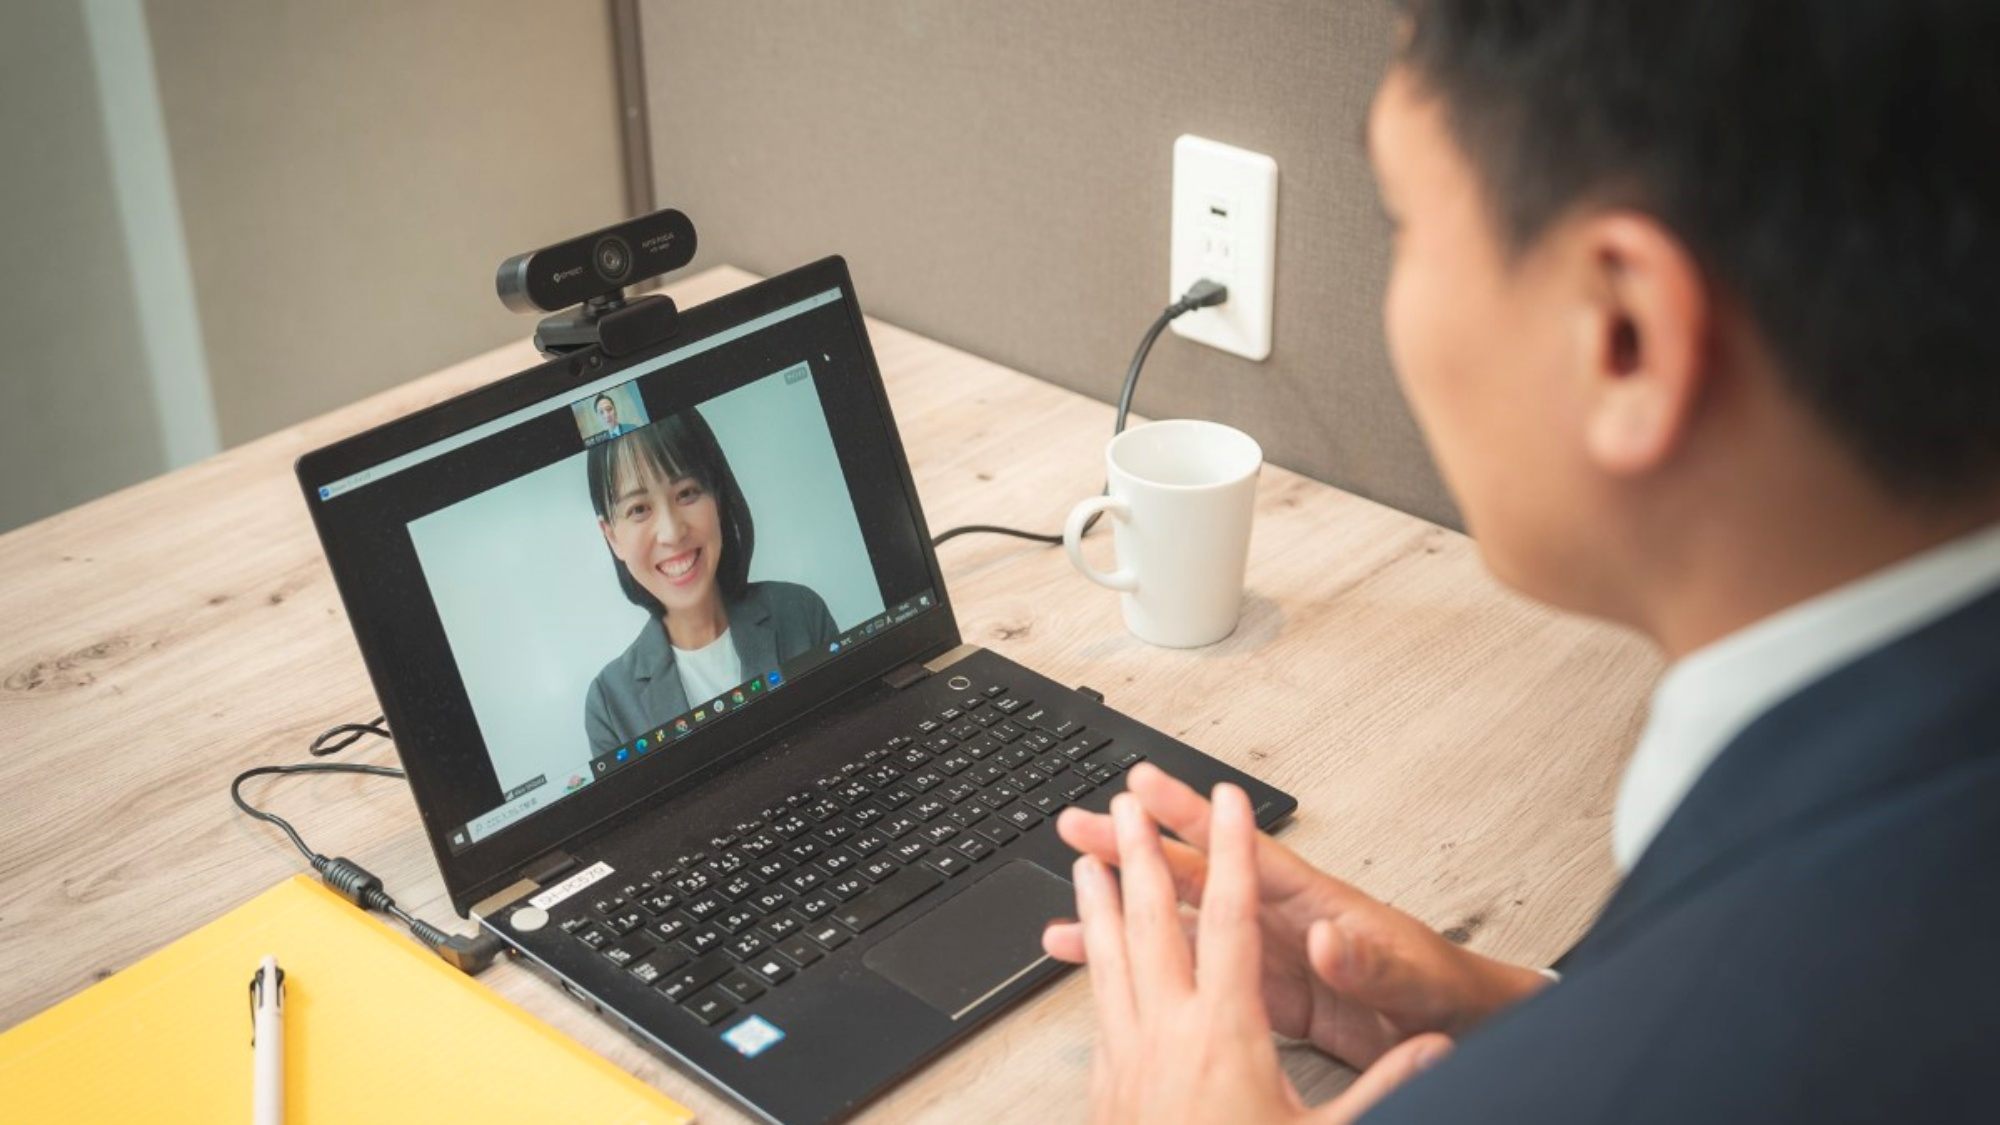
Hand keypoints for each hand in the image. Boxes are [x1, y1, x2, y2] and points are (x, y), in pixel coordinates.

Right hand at [1076, 784, 1452, 1122]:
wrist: (1453, 1028)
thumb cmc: (1436, 991)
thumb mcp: (1407, 977)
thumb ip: (1366, 960)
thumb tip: (1328, 941)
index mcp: (1311, 903)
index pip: (1241, 854)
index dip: (1192, 820)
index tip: (1146, 787)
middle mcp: (1278, 918)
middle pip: (1193, 875)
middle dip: (1135, 847)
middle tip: (1081, 821)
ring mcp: (1264, 954)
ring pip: (1180, 922)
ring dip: (1127, 905)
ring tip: (1073, 890)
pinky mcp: (1259, 993)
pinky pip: (1189, 972)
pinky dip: (1148, 967)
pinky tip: (1110, 963)